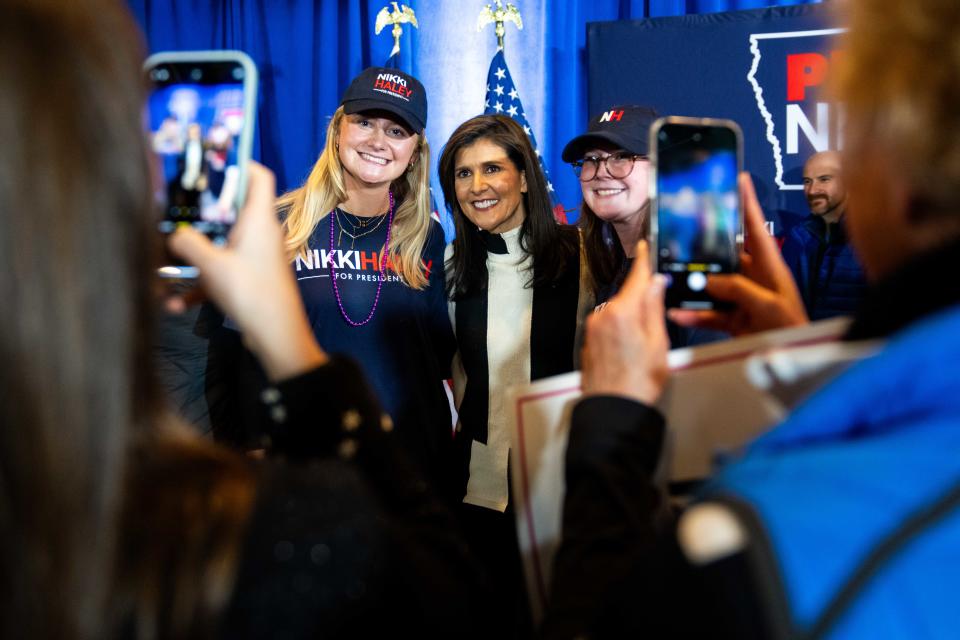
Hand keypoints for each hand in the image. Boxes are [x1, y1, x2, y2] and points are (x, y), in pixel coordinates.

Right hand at [167, 162, 327, 380]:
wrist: (277, 336)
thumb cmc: (251, 293)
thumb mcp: (212, 265)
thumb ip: (187, 243)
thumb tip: (174, 235)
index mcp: (258, 219)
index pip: (258, 176)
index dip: (238, 163)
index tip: (208, 161)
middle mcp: (259, 233)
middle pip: (231, 209)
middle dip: (201, 211)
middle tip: (175, 210)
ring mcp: (255, 256)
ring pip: (220, 244)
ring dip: (194, 255)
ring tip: (166, 262)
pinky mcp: (249, 278)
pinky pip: (220, 273)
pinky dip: (200, 285)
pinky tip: (176, 305)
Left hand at [581, 241, 668, 405]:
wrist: (612, 410)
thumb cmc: (639, 382)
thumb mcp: (658, 344)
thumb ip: (654, 309)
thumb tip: (655, 283)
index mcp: (622, 312)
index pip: (636, 278)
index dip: (643, 260)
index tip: (645, 246)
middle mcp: (603, 316)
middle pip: (627, 296)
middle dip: (642, 298)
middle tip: (658, 311)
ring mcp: (593, 328)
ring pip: (617, 311)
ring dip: (632, 317)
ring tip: (645, 342)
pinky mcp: (589, 341)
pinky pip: (608, 326)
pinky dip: (621, 329)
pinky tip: (631, 348)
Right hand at [668, 173, 807, 335]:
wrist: (792, 358)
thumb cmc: (792, 328)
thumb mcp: (768, 305)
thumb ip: (739, 289)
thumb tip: (709, 280)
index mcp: (770, 267)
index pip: (756, 229)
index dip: (748, 203)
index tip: (739, 179)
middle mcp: (754, 279)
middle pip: (725, 256)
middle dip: (704, 248)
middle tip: (683, 235)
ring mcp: (742, 299)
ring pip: (712, 285)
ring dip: (694, 286)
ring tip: (674, 279)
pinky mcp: (733, 319)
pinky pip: (708, 312)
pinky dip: (693, 313)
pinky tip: (678, 312)